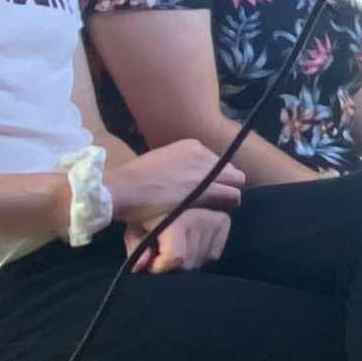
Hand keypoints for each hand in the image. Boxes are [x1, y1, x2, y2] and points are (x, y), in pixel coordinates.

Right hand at [109, 138, 242, 226]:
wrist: (125, 188)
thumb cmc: (133, 181)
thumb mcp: (158, 164)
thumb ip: (175, 168)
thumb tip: (181, 179)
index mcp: (191, 146)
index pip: (215, 162)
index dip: (213, 179)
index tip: (204, 191)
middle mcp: (203, 153)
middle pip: (229, 170)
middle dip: (224, 185)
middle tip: (212, 202)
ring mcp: (207, 170)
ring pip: (236, 182)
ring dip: (228, 196)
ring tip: (214, 210)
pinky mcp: (209, 188)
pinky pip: (233, 196)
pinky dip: (227, 206)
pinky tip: (216, 214)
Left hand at [142, 206, 234, 273]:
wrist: (166, 186)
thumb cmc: (145, 211)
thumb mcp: (135, 228)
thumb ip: (137, 248)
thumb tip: (139, 267)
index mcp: (177, 219)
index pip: (175, 257)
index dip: (160, 265)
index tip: (152, 262)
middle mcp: (199, 218)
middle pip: (188, 263)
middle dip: (173, 264)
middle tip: (163, 248)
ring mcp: (214, 219)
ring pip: (201, 260)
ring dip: (188, 258)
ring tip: (176, 241)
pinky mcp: (223, 220)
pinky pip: (213, 254)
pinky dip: (201, 253)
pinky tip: (190, 240)